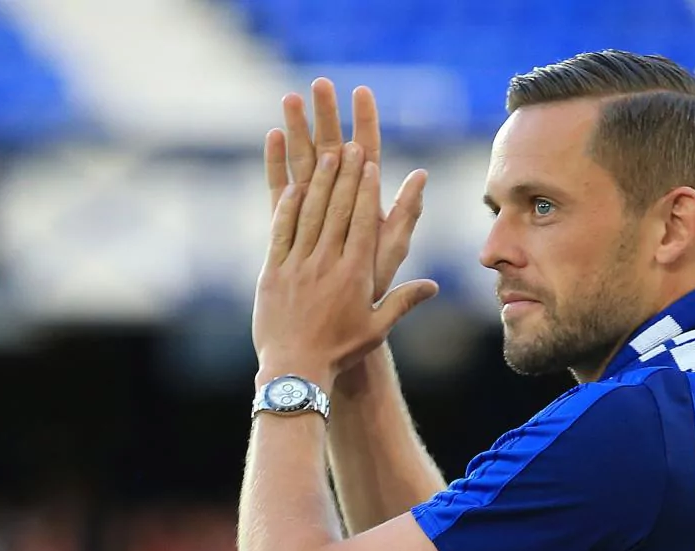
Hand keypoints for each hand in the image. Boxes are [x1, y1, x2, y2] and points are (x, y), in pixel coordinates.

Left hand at [253, 142, 437, 390]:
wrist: (295, 371)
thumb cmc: (340, 351)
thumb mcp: (376, 328)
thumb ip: (403, 302)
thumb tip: (434, 286)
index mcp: (355, 274)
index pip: (363, 222)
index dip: (366, 189)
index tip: (369, 163)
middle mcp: (327, 263)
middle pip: (337, 209)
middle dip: (344, 175)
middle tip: (349, 145)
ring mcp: (297, 265)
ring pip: (309, 215)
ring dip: (318, 182)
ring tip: (324, 155)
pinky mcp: (272, 272)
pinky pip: (281, 232)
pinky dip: (288, 207)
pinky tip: (293, 187)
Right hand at [265, 79, 426, 303]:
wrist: (337, 323)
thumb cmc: (370, 288)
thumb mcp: (391, 248)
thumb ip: (405, 214)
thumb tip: (422, 175)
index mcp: (366, 203)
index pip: (368, 154)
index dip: (365, 122)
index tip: (361, 90)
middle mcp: (340, 202)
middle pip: (333, 150)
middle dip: (326, 116)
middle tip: (319, 83)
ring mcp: (314, 210)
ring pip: (305, 162)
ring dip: (298, 130)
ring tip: (290, 98)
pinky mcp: (290, 223)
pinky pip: (281, 189)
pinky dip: (277, 163)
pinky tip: (271, 135)